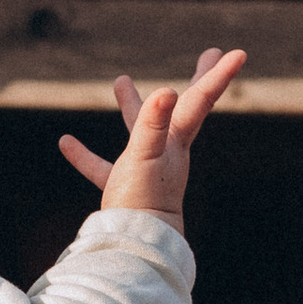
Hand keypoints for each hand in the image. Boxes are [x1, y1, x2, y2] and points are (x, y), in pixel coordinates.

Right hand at [58, 49, 246, 229]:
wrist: (136, 250)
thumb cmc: (143, 201)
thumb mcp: (146, 157)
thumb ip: (153, 125)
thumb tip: (166, 92)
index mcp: (177, 139)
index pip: (200, 100)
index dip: (217, 76)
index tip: (236, 53)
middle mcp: (168, 150)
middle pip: (187, 108)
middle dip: (200, 80)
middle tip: (213, 54)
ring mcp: (147, 170)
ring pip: (142, 131)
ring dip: (133, 106)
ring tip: (120, 80)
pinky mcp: (124, 190)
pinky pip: (103, 167)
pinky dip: (86, 156)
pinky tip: (66, 143)